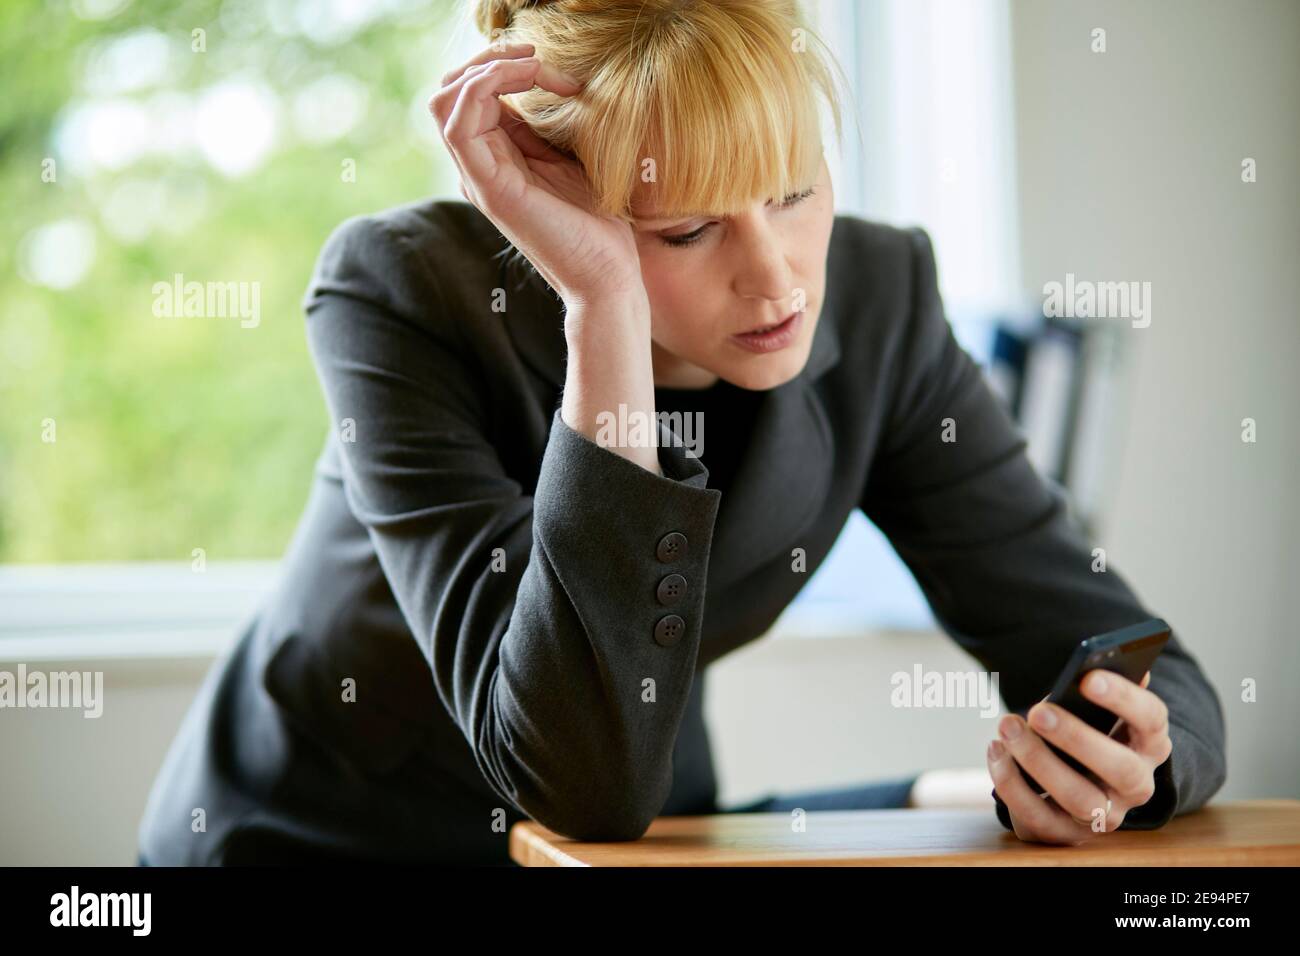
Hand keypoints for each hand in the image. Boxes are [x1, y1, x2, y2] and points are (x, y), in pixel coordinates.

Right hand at [429, 43, 647, 309]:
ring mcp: (480, 177)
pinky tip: (530, 81)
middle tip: (536, 58)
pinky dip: (487, 86)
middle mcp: (480, 167)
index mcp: (497, 159)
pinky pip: (459, 124)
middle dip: (489, 59)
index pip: (474, 95)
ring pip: (446, 100)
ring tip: (535, 66)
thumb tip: (544, 86)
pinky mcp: (489, 188)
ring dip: (489, 67)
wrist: (609, 275)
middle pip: (451, 91)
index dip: (507, 66)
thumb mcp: (571, 159)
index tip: (558, 73)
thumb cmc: (599, 225)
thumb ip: (545, 128)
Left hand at [986, 670, 1172, 844]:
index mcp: (1151, 743)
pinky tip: (996, 751)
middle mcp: (1137, 786)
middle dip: (1076, 738)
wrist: (1078, 780)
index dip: (1124, 698)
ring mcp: (1106, 815)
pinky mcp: (1068, 835)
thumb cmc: (1087, 730)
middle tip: (1037, 712)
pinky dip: (1012, 785)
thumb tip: (1095, 664)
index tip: (1088, 678)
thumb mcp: (1097, 709)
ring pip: (1079, 798)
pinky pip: (1038, 817)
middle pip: (1120, 768)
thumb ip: (1097, 688)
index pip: (1151, 719)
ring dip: (1038, 761)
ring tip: (1007, 726)